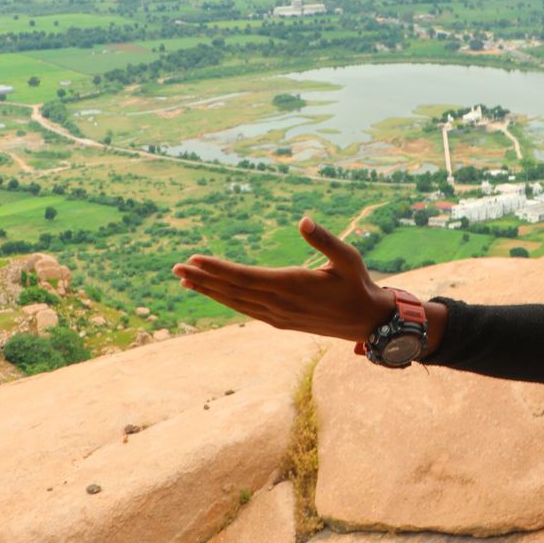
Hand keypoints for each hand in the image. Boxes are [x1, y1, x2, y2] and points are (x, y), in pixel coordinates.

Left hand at [173, 216, 393, 340]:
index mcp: (292, 285)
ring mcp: (278, 316)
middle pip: (233, 291)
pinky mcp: (280, 322)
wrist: (367, 322)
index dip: (217, 269)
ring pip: (236, 303)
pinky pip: (246, 310)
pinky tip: (214, 294)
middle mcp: (280, 304)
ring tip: (185, 281)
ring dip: (209, 291)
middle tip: (175, 269)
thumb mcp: (348, 258)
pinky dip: (226, 301)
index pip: (245, 277)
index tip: (194, 260)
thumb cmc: (359, 285)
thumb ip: (325, 240)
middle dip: (203, 279)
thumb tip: (303, 220)